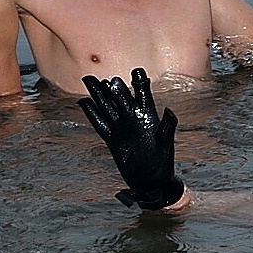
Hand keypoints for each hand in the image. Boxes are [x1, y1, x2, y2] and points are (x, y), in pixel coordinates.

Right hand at [79, 69, 186, 210]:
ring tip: (88, 80)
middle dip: (114, 87)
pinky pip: (100, 123)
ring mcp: (121, 127)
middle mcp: (133, 118)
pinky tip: (83, 102)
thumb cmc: (163, 162)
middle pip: (121, 98)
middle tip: (106, 78)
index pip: (143, 95)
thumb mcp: (167, 144)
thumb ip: (168, 126)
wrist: (151, 181)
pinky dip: (91, 113)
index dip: (140, 83)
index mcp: (149, 116)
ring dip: (98, 94)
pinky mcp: (112, 138)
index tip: (136, 71)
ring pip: (107, 107)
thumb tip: (169, 110)